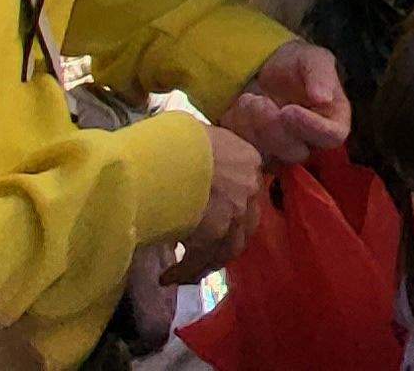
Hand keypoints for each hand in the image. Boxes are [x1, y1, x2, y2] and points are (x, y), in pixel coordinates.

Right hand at [176, 124, 263, 274]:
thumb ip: (208, 153)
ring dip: (206, 263)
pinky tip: (167, 277)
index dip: (233, 206)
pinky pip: (200, 261)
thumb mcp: (200, 136)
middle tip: (203, 250)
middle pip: (244, 223)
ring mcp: (236, 213)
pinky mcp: (214, 236)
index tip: (217, 216)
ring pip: (228, 248)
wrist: (164, 154)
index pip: (248, 189)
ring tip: (185, 272)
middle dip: (224, 239)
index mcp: (248, 160)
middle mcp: (249, 188)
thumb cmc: (175, 138)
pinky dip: (185, 272)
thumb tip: (195, 160)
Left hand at [220, 42, 351, 165]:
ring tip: (248, 100)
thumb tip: (324, 97)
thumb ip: (320, 76)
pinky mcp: (256, 151)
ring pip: (269, 157)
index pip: (331, 136)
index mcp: (332, 121)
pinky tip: (239, 108)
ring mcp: (281, 150)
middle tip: (261, 101)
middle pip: (296, 152)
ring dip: (254, 128)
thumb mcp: (312, 59)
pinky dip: (238, 130)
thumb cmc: (295, 63)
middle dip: (274, 128)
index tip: (289, 110)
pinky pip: (245, 154)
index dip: (311, 127)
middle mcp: (310, 141)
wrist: (264, 67)